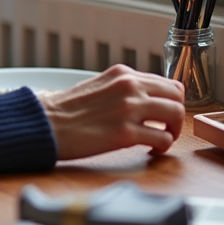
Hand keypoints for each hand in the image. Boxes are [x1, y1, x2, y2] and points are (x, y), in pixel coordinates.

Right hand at [36, 65, 185, 159]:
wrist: (46, 124)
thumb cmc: (67, 109)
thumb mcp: (98, 85)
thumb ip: (124, 87)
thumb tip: (147, 97)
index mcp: (122, 74)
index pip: (167, 83)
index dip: (171, 101)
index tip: (164, 113)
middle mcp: (129, 86)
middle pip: (177, 97)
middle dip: (176, 116)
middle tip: (166, 128)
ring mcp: (129, 109)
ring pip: (176, 115)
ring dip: (173, 131)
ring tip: (159, 140)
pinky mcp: (126, 133)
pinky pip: (163, 140)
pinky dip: (162, 148)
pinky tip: (149, 151)